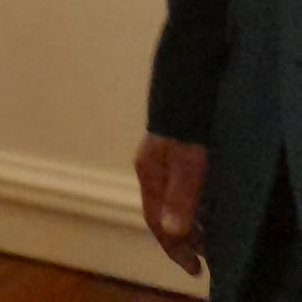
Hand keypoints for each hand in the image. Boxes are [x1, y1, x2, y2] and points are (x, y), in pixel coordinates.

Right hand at [135, 134, 207, 275]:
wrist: (186, 88)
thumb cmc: (186, 128)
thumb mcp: (187, 165)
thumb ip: (179, 197)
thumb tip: (171, 233)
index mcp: (148, 174)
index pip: (156, 221)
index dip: (173, 248)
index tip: (194, 269)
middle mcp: (151, 170)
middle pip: (162, 214)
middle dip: (182, 239)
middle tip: (205, 258)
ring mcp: (160, 161)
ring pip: (172, 202)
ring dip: (189, 224)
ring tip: (208, 240)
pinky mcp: (174, 155)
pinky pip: (181, 191)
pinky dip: (193, 208)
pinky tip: (206, 210)